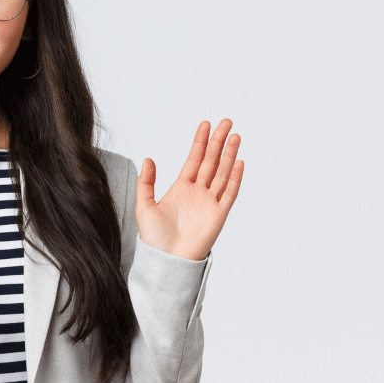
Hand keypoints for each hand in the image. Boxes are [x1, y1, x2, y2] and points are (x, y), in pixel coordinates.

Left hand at [135, 119, 243, 260]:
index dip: (200, 142)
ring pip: (222, 173)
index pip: (194, 159)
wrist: (167, 261)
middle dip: (218, 141)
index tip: (206, 125)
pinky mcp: (218, 214)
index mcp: (181, 188)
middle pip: (211, 161)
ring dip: (229, 154)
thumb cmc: (155, 239)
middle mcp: (197, 192)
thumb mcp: (144, 206)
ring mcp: (209, 202)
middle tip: (226, 122)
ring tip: (235, 136)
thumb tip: (149, 159)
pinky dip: (235, 178)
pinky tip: (239, 162)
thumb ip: (146, 182)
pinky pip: (229, 193)